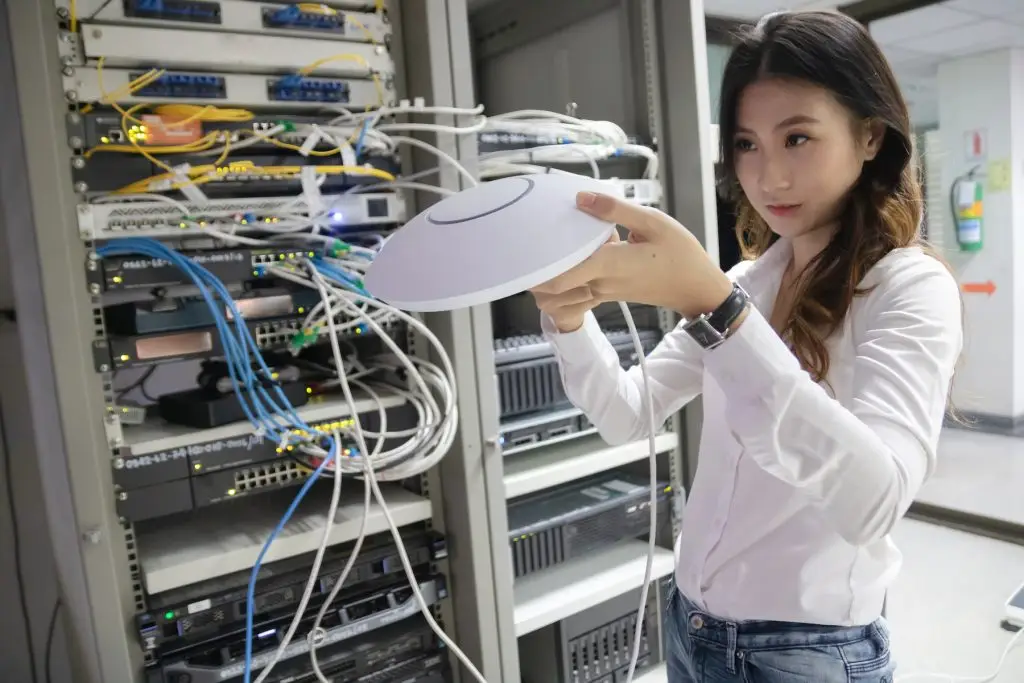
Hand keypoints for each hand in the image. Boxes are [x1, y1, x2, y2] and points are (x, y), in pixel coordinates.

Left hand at [531, 191, 733, 319]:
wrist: (696, 288)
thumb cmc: (680, 254)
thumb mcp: (653, 222)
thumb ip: (615, 210)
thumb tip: (581, 198)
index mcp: (608, 265)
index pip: (559, 277)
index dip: (537, 268)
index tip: (526, 247)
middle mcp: (600, 283)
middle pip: (552, 291)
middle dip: (535, 275)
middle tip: (529, 247)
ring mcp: (603, 293)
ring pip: (561, 298)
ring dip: (548, 283)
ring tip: (546, 255)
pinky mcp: (607, 295)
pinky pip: (576, 297)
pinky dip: (564, 288)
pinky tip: (568, 262)